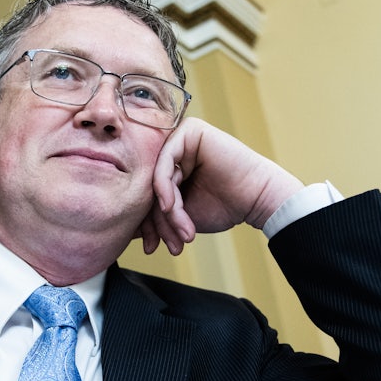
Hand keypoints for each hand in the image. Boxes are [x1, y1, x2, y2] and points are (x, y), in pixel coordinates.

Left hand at [139, 118, 303, 254]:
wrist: (257, 200)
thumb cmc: (223, 206)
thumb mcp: (179, 216)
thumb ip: (154, 216)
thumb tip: (123, 229)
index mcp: (167, 167)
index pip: (144, 196)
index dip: (146, 225)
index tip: (152, 248)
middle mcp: (171, 151)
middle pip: (147, 189)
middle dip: (157, 223)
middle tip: (167, 245)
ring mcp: (180, 139)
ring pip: (155, 180)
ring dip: (167, 213)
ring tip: (183, 232)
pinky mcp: (190, 131)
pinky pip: (165, 162)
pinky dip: (164, 187)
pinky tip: (170, 207)